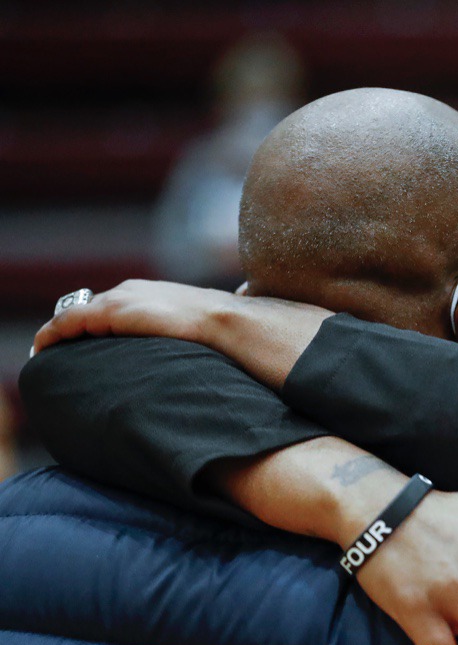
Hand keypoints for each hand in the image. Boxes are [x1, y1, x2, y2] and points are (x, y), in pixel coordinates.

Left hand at [32, 280, 231, 353]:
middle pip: (89, 309)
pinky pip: (68, 323)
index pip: (110, 307)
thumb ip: (183, 331)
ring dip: (59, 334)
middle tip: (60, 352)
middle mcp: (129, 290)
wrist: (227, 322)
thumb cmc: (222, 330)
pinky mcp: (111, 312)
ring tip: (46, 354)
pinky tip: (42, 350)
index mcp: (149, 293)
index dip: (92, 325)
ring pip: (74, 315)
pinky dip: (52, 335)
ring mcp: (119, 299)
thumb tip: (195, 345)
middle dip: (72, 330)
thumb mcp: (196, 327)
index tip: (83, 343)